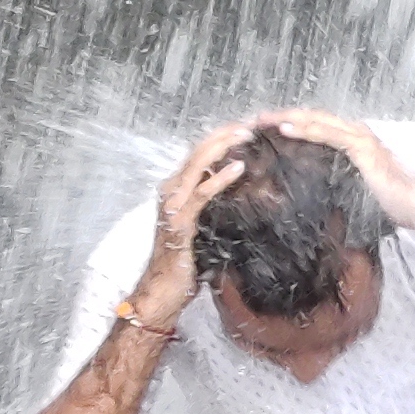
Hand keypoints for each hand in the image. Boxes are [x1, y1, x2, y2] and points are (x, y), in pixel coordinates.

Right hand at [134, 114, 266, 309]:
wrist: (163, 289)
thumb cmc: (186, 261)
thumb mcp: (204, 225)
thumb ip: (215, 205)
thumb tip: (245, 192)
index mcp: (175, 189)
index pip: (199, 153)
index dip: (221, 137)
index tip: (246, 127)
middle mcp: (170, 191)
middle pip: (198, 151)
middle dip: (225, 134)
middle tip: (251, 124)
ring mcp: (172, 205)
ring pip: (197, 164)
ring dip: (223, 146)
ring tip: (246, 135)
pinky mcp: (179, 221)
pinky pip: (202, 194)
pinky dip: (220, 178)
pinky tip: (238, 167)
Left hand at [256, 96, 414, 225]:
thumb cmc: (389, 202)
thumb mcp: (353, 188)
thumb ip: (335, 181)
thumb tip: (312, 189)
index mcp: (351, 139)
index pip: (315, 125)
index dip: (289, 123)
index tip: (263, 127)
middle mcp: (354, 132)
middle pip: (311, 118)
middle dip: (281, 116)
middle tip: (253, 119)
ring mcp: (359, 137)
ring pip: (316, 120)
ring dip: (286, 118)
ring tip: (261, 120)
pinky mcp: (361, 147)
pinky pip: (328, 134)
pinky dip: (306, 130)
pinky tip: (285, 129)